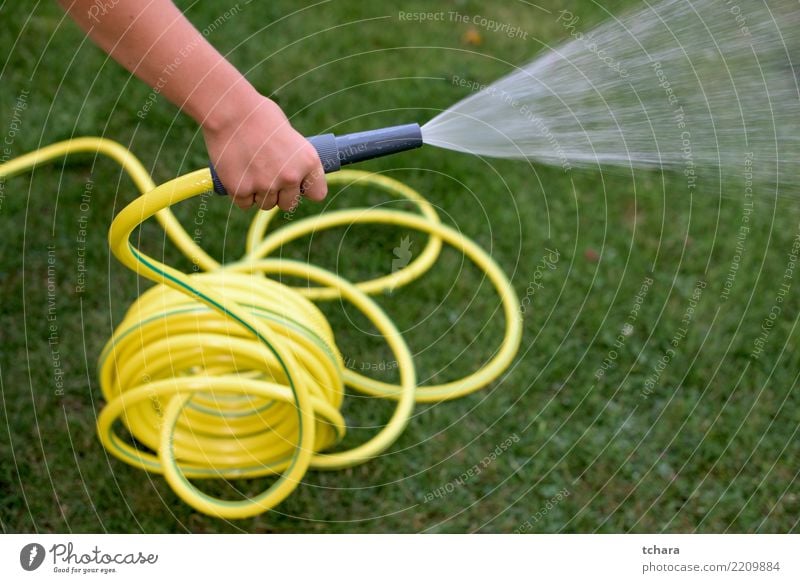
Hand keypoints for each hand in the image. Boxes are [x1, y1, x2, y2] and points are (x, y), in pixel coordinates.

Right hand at [202, 92, 326, 209]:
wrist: (229, 110)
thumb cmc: (258, 115)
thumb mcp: (289, 135)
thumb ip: (294, 158)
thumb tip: (295, 176)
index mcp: (308, 161)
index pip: (317, 194)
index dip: (306, 189)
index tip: (297, 184)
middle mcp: (290, 177)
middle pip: (288, 204)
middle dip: (279, 194)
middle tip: (267, 176)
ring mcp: (265, 186)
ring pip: (265, 204)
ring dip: (259, 193)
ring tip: (250, 169)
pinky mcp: (241, 190)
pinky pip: (244, 203)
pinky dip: (240, 193)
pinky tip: (238, 175)